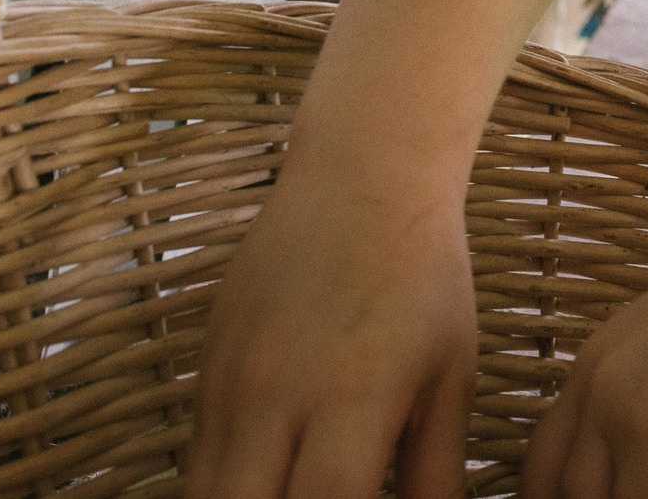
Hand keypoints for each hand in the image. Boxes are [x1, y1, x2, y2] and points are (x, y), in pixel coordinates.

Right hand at [185, 180, 478, 498]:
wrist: (362, 180)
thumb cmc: (425, 277)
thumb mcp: (451, 376)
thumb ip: (436, 473)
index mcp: (354, 395)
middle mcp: (278, 393)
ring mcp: (230, 381)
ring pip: (205, 497)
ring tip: (290, 498)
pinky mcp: (203, 369)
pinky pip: (196, 459)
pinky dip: (224, 490)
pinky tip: (265, 488)